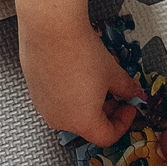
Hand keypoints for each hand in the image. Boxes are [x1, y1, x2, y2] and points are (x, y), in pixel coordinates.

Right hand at [18, 11, 139, 143]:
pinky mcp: (34, 92)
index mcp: (82, 122)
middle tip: (116, 94)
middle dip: (106, 111)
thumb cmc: (79, 51)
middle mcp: (59, 120)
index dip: (123, 123)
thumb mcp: (113, 72)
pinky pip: (56, 100)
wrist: (51, 29)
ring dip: (87, 103)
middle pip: (88, 126)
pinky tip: (77, 73)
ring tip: (96, 80)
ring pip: (71, 113)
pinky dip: (70, 93)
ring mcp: (43, 106)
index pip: (107, 136)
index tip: (128, 107)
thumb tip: (132, 92)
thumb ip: (126, 88)